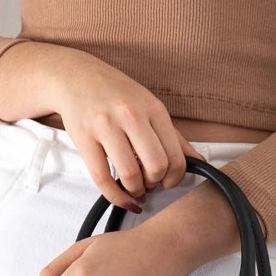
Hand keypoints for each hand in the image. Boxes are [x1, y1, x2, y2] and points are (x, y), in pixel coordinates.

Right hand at [46, 51, 206, 208]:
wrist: (76, 77)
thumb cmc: (117, 94)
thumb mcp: (150, 107)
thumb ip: (174, 137)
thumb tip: (199, 162)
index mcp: (153, 108)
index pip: (176, 156)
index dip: (175, 178)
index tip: (168, 182)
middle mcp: (131, 115)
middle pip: (156, 167)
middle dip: (155, 184)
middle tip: (149, 184)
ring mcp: (106, 126)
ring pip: (130, 175)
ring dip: (136, 191)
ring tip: (135, 189)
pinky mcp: (84, 138)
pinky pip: (102, 179)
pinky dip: (115, 197)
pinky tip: (122, 198)